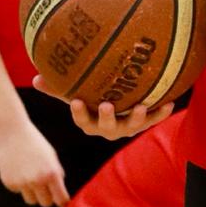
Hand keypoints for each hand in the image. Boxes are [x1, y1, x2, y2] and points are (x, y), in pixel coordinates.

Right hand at [0, 118, 69, 206]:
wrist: (11, 132)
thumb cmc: (34, 142)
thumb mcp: (51, 155)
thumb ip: (56, 173)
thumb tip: (59, 193)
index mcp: (51, 173)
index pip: (60, 197)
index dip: (63, 203)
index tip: (64, 206)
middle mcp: (37, 180)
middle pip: (46, 203)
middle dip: (47, 197)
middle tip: (45, 188)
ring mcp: (22, 183)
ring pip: (31, 200)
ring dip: (33, 193)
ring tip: (30, 175)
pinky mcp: (10, 183)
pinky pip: (18, 191)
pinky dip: (19, 184)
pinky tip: (18, 169)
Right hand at [32, 75, 173, 140]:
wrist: (117, 108)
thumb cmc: (91, 98)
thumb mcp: (74, 93)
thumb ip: (57, 88)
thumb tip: (35, 78)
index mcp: (90, 122)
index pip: (82, 120)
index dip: (79, 113)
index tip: (76, 101)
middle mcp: (108, 128)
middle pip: (107, 127)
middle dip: (107, 118)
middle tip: (107, 104)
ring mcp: (126, 126)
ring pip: (131, 126)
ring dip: (137, 118)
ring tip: (141, 107)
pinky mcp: (143, 122)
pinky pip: (153, 120)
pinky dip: (161, 113)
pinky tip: (170, 103)